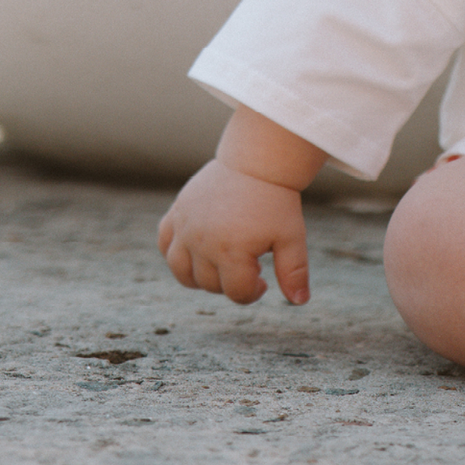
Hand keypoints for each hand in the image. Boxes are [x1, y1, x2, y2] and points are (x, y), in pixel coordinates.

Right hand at [158, 159, 310, 304]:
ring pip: (181, 271)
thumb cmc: (276, 202)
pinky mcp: (176, 213)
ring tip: (223, 261)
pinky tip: (199, 249)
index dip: (253, 292)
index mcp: (232, 251)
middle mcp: (202, 242)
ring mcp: (185, 227)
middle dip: (231, 281)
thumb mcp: (292, 238)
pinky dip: (177, 253)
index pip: (236, 293)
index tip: (263, 279)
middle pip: (210, 284)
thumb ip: (294, 272)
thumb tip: (300, 301)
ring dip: (202, 276)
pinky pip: (165, 243)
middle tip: (249, 261)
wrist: (256, 163)